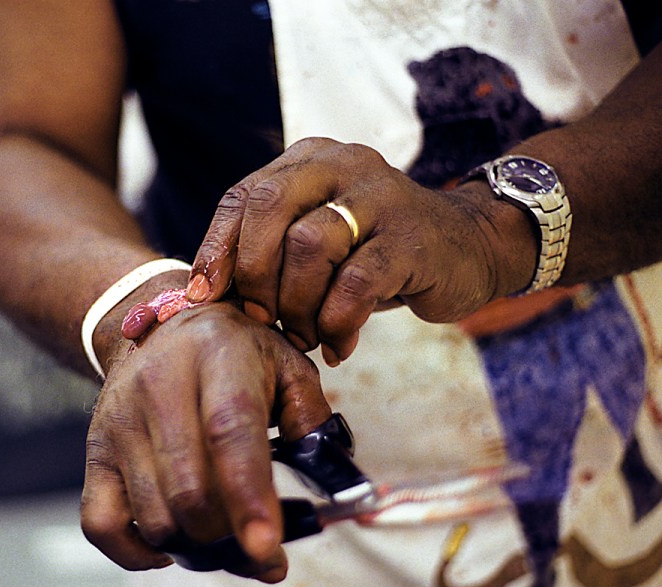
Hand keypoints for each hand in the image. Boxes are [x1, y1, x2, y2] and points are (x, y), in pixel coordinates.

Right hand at [80, 301, 330, 580]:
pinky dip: (138, 550)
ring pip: (154, 516)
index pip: (229, 431)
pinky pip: (102, 523)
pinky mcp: (94, 448)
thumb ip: (311, 416)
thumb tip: (325, 478)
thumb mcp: (286, 364)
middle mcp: (159, 386)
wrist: (165, 325)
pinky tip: (173, 539)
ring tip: (225, 538)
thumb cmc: (236, 351)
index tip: (267, 548)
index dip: (248, 495)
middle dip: (231, 539)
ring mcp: (120, 420)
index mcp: (218, 356)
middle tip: (262, 550)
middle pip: (189, 491)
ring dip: (196, 549)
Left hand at [187, 137, 533, 365]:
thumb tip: (198, 298)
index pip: (243, 196)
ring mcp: (381, 196)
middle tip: (261, 319)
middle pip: (268, 209)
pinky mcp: (411, 238)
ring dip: (295, 304)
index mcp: (310, 161)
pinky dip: (336, 323)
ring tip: (304, 334)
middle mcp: (342, 165)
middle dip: (252, 274)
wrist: (467, 248)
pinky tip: (339, 345)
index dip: (216, 250)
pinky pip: (355, 284)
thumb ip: (269, 254)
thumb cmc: (375, 253)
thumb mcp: (319, 242)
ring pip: (310, 246)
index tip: (203, 297)